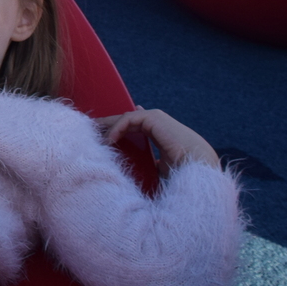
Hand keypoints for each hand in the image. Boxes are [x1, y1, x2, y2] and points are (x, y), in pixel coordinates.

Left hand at [98, 108, 220, 172]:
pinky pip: (128, 119)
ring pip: (124, 118)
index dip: (115, 129)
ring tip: (94, 136)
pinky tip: (109, 141)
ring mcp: (155, 118)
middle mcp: (156, 122)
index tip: (101, 137)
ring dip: (107, 126)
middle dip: (106, 124)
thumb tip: (147, 166)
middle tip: (89, 131)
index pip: (132, 125)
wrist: (197, 164)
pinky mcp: (153, 117)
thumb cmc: (183, 168)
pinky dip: (117, 128)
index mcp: (158, 131)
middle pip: (124, 120)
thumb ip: (151, 161)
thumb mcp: (162, 165)